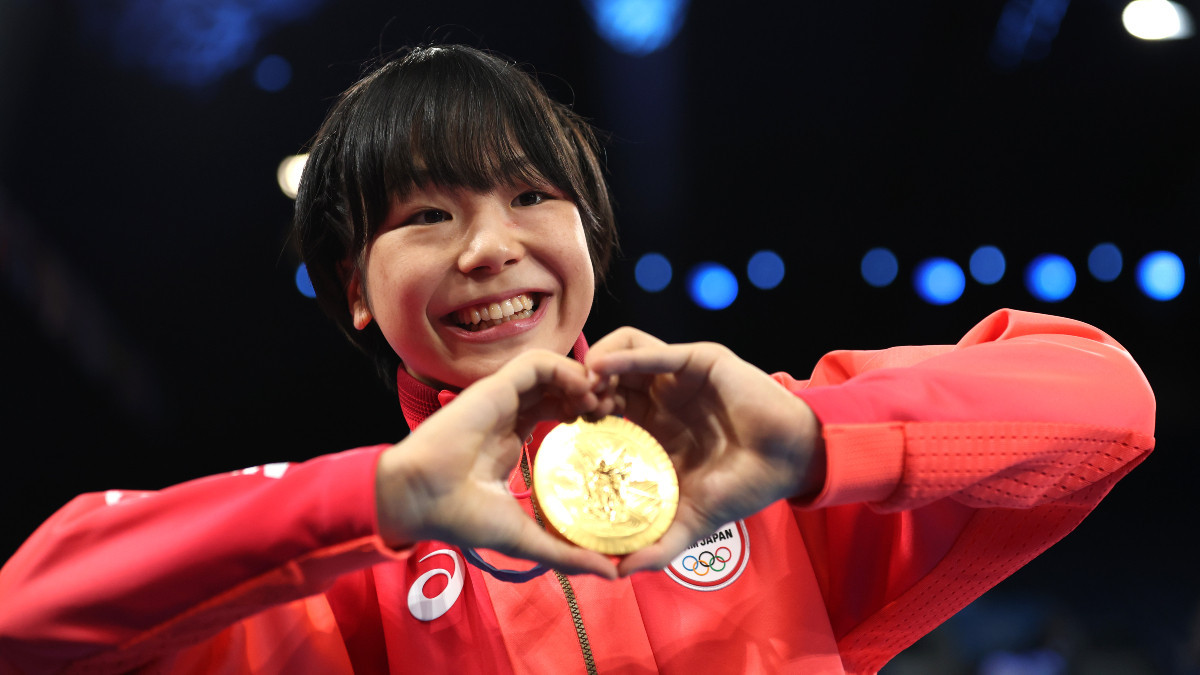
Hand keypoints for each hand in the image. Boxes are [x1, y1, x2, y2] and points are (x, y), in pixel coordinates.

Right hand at [375, 350, 617, 578]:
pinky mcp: (496, 387)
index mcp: (510, 440)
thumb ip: (567, 554)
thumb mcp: (526, 538)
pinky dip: (566, 370)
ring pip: (552, 371)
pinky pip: (537, 365)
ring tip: (604, 402)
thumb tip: (612, 575)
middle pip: (559, 389)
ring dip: (584, 379)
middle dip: (592, 394)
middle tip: (616, 413)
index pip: (556, 412)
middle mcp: (508, 415)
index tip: (610, 432)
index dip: (586, 415)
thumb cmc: (462, 519)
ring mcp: (502, 399)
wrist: (420, 500)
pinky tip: (584, 392)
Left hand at [586, 327, 824, 576]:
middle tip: (568, 412)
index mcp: (652, 430)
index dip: (578, 419)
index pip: (603, 413)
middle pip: (605, 380)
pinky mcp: (695, 360)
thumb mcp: (692, 522)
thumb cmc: (743, 488)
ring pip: (622, 354)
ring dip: (596, 368)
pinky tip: (602, 368)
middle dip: (581, 391)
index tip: (561, 435)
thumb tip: (620, 574)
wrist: (790, 463)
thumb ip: (659, 546)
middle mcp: (659, 400)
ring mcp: (675, 378)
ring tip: (584, 391)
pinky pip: (652, 351)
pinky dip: (623, 356)